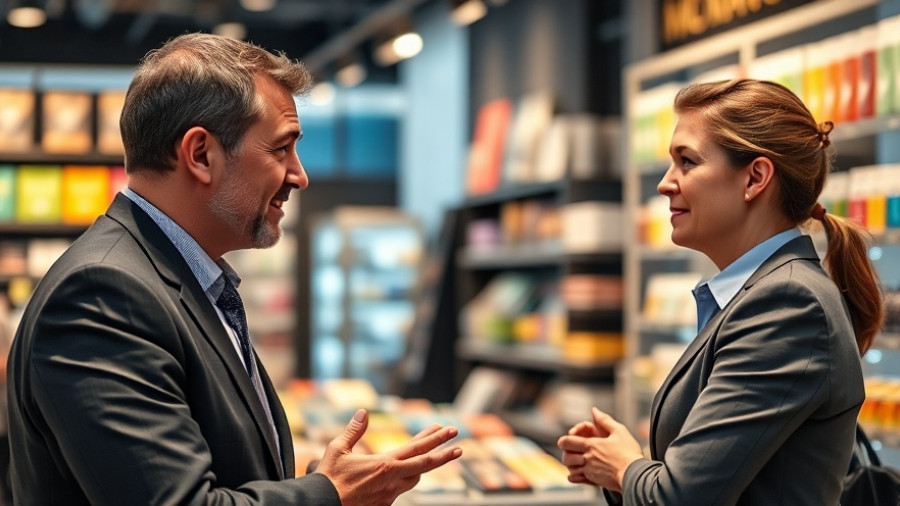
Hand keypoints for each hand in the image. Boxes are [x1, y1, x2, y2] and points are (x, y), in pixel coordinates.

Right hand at [315, 409, 462, 505]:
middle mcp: (393, 479)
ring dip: (425, 466)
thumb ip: (354, 430)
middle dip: (444, 453)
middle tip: (458, 445)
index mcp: (385, 463)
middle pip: (426, 465)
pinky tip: (402, 474)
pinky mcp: (385, 505)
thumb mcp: (338, 449)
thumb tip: (363, 413)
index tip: (449, 431)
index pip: (417, 448)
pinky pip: (401, 489)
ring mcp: (390, 494)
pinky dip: (406, 478)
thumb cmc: (329, 479)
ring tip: (431, 456)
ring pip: (415, 478)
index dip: (435, 438)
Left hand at [557, 408, 642, 492]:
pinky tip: (577, 474)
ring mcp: (590, 471)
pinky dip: (574, 477)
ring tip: (576, 462)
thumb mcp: (619, 431)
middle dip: (566, 453)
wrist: (636, 474)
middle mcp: (588, 458)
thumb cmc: (630, 453)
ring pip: (570, 469)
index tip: (567, 441)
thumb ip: (605, 420)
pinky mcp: (595, 481)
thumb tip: (594, 411)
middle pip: (566, 457)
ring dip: (570, 465)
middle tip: (570, 451)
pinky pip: (577, 479)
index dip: (564, 441)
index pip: (567, 442)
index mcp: (591, 445)